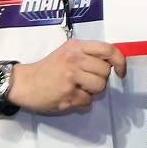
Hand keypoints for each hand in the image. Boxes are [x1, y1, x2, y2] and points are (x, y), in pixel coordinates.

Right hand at [12, 38, 126, 113]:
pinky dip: (82, 101)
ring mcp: (70, 78)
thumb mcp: (67, 51)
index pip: (108, 49)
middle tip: (87, 80)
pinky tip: (71, 95)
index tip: (120, 71)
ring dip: (93, 91)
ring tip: (79, 88)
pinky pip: (88, 101)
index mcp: (75, 46)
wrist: (25, 83)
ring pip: (100, 87)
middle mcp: (73, 59)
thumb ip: (87, 52)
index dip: (120, 61)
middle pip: (105, 71)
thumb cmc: (48, 68)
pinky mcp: (67, 95)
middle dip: (100, 78)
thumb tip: (112, 60)